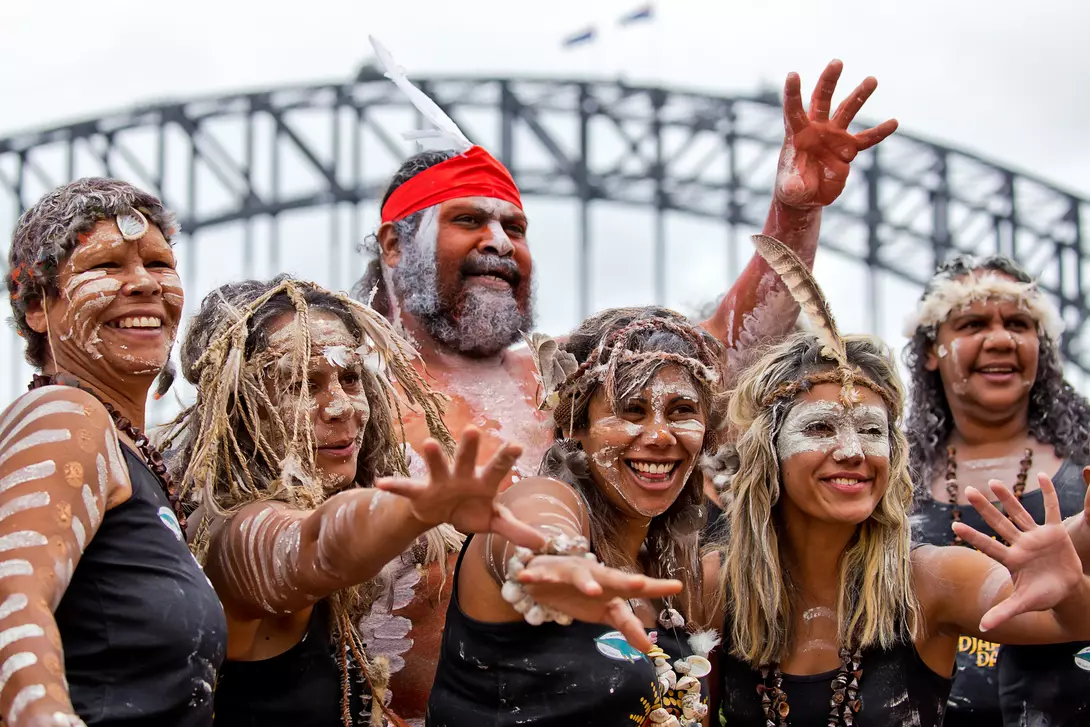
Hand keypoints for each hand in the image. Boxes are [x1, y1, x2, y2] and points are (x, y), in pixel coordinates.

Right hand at [375, 427, 546, 549]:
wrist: (443, 514)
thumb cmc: (472, 510)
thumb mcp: (493, 522)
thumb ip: (515, 529)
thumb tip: (544, 544)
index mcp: (483, 482)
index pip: (498, 468)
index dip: (506, 457)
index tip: (516, 445)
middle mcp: (462, 475)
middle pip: (467, 459)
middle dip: (469, 446)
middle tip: (473, 429)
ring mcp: (440, 481)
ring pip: (437, 466)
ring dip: (433, 456)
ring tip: (428, 443)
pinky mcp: (421, 492)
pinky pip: (406, 488)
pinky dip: (394, 485)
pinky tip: (381, 483)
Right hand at [516, 554, 682, 651]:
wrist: (549, 572)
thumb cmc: (582, 592)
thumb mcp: (605, 610)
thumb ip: (627, 626)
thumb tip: (650, 648)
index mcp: (610, 586)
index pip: (636, 588)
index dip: (656, 587)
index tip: (677, 586)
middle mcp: (594, 575)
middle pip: (612, 578)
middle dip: (625, 581)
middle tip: (639, 585)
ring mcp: (570, 572)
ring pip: (579, 574)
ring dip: (586, 581)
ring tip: (593, 589)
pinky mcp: (547, 573)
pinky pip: (540, 575)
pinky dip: (535, 576)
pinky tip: (527, 578)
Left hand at [775, 60, 897, 208]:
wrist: (806, 197)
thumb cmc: (792, 189)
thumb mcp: (790, 190)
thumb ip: (791, 186)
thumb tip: (794, 188)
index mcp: (797, 134)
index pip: (794, 110)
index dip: (793, 93)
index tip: (792, 74)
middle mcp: (816, 129)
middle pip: (822, 100)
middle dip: (828, 81)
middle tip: (837, 62)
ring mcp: (834, 137)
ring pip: (847, 110)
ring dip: (859, 95)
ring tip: (872, 79)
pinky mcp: (848, 149)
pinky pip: (867, 139)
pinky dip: (879, 132)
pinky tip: (893, 122)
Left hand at [953, 472, 1084, 630]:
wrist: (1067, 591)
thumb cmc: (1043, 596)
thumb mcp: (1023, 604)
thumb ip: (1003, 613)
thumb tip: (982, 628)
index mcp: (1012, 560)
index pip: (988, 545)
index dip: (973, 535)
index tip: (954, 524)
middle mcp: (1020, 544)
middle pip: (999, 522)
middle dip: (984, 507)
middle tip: (967, 490)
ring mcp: (1037, 536)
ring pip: (1020, 512)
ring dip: (1008, 497)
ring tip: (994, 481)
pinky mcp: (1055, 532)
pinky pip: (1052, 509)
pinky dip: (1049, 493)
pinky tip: (1043, 475)